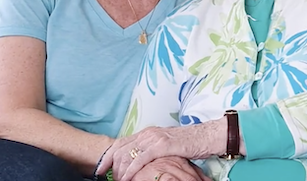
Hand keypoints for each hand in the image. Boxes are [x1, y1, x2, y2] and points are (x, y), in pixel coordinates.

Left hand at [97, 121, 225, 180]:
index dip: (108, 155)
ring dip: (118, 170)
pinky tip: (126, 178)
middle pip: (120, 147)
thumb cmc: (189, 144)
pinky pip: (140, 158)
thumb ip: (152, 150)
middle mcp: (148, 132)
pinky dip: (130, 170)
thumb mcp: (166, 146)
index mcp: (148, 132)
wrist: (207, 137)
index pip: (121, 142)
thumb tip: (138, 163)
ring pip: (127, 153)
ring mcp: (154, 138)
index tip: (99, 169)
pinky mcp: (162, 145)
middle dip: (109, 164)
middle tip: (105, 177)